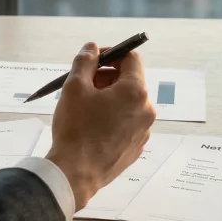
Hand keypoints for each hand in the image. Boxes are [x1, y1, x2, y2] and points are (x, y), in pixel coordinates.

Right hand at [45, 42, 154, 209]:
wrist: (76, 173)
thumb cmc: (76, 128)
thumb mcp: (74, 87)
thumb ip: (85, 61)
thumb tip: (92, 47)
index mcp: (135, 92)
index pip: (132, 59)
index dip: (112, 54)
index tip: (93, 60)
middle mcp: (147, 110)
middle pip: (131, 82)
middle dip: (108, 77)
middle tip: (85, 84)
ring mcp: (144, 131)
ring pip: (129, 104)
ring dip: (110, 98)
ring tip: (86, 108)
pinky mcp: (136, 147)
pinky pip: (128, 123)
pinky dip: (113, 118)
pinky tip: (92, 127)